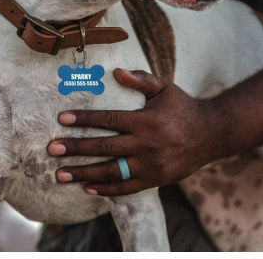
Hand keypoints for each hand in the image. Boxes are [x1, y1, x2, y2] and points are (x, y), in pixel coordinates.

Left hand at [48, 68, 223, 195]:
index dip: (83, 119)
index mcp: (145, 121)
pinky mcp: (155, 180)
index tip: (61, 119)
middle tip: (51, 149)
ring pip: (111, 172)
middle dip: (75, 149)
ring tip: (60, 175)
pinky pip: (126, 188)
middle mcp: (146, 145)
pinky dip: (106, 190)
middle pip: (103, 148)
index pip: (108, 120)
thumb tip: (116, 71)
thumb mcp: (164, 88)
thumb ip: (140, 79)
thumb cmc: (182, 108)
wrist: (210, 135)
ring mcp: (150, 166)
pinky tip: (87, 188)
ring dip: (83, 174)